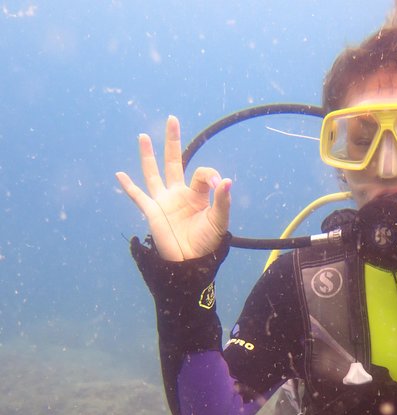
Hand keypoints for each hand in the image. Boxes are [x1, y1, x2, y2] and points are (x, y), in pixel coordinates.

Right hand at [116, 115, 231, 260]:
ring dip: (148, 155)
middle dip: (172, 141)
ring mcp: (163, 201)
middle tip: (172, 119)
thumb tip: (225, 180)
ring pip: (153, 173)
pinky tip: (120, 174)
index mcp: (197, 194)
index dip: (210, 175)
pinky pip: (138, 197)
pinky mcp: (152, 212)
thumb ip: (222, 200)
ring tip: (143, 136)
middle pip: (174, 161)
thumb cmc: (208, 243)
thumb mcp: (219, 220)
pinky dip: (128, 186)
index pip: (201, 173)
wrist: (192, 263)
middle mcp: (179, 193)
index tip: (218, 186)